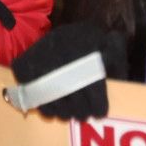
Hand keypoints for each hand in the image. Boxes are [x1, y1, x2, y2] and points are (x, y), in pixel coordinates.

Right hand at [8, 23, 126, 119]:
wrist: (58, 29)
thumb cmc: (87, 42)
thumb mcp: (106, 42)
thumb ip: (117, 59)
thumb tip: (119, 79)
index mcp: (85, 47)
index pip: (93, 85)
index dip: (98, 104)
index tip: (99, 113)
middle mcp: (62, 55)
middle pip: (73, 96)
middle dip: (81, 112)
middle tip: (84, 116)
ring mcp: (41, 61)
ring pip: (53, 100)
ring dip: (63, 113)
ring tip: (69, 115)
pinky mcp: (25, 67)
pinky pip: (35, 96)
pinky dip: (45, 107)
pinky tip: (53, 109)